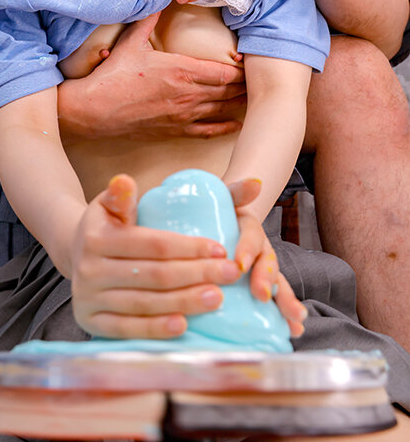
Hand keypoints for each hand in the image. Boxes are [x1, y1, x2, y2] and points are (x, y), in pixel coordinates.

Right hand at [58, 12, 245, 142]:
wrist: (95, 110)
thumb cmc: (113, 76)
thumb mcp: (131, 42)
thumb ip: (148, 20)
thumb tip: (158, 0)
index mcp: (181, 71)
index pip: (223, 72)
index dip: (240, 69)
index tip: (248, 63)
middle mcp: (188, 95)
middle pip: (228, 91)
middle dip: (244, 85)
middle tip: (258, 79)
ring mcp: (183, 115)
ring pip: (222, 109)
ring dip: (239, 103)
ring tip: (253, 97)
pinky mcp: (175, 131)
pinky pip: (208, 130)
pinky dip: (225, 127)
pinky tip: (236, 124)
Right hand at [71, 175, 306, 338]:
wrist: (74, 253)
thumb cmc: (108, 224)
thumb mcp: (114, 202)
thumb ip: (128, 192)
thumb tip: (128, 177)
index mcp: (98, 237)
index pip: (153, 244)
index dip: (189, 247)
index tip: (222, 248)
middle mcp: (89, 269)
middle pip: (155, 275)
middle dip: (198, 274)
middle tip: (232, 273)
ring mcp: (89, 299)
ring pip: (147, 304)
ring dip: (186, 302)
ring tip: (219, 298)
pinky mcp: (91, 323)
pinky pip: (129, 329)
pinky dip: (158, 328)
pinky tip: (185, 324)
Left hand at [229, 180, 305, 337]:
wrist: (224, 219)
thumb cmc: (222, 211)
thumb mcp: (226, 197)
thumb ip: (237, 190)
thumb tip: (256, 183)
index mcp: (250, 229)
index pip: (251, 237)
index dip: (247, 249)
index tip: (239, 264)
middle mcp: (261, 250)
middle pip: (269, 264)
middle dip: (267, 280)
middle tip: (263, 295)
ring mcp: (263, 269)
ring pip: (278, 285)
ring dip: (286, 303)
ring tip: (295, 323)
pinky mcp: (261, 286)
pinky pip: (274, 301)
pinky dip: (285, 317)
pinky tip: (292, 332)